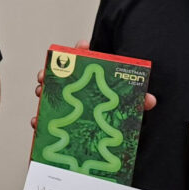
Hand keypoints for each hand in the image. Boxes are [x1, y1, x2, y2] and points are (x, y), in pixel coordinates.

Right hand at [30, 39, 155, 129]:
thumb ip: (138, 102)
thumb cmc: (113, 118)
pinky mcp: (57, 123)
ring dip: (41, 91)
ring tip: (39, 92)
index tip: (83, 45)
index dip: (82, 50)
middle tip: (47, 73)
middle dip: (50, 71)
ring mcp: (64, 106)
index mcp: (90, 81)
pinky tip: (37, 121)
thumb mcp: (127, 108)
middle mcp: (74, 90)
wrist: (106, 144)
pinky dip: (39, 120)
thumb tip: (150, 100)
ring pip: (46, 94)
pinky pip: (44, 119)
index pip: (84, 59)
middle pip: (58, 75)